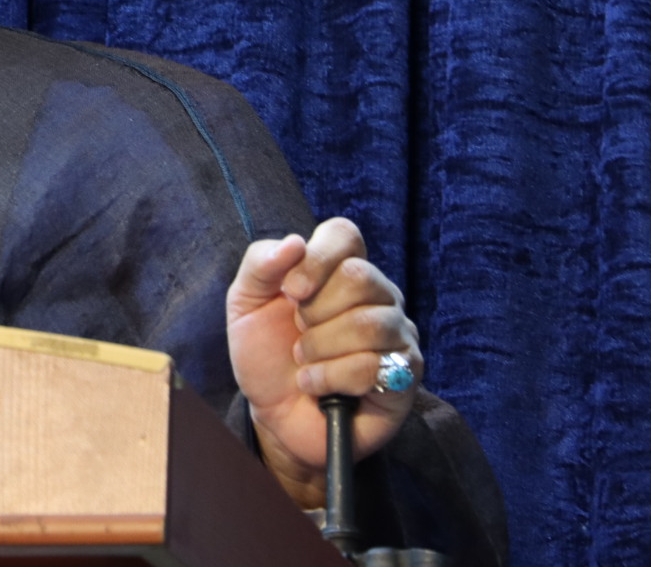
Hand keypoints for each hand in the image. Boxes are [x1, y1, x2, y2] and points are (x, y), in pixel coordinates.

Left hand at [225, 217, 421, 507]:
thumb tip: (295, 242)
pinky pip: (372, 366)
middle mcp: (377, 294)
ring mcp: (396, 333)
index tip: (290, 291)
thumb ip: (260, 264)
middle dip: (314, 313)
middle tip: (300, 334)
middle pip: (359, 277)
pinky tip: (318, 385)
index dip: (316, 259)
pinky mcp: (405, 374)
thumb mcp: (245, 305)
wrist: (274, 416)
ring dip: (320, 349)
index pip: (344, 235)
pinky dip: (330, 378)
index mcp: (340, 269)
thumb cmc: (266, 355)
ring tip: (305, 362)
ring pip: (368, 324)